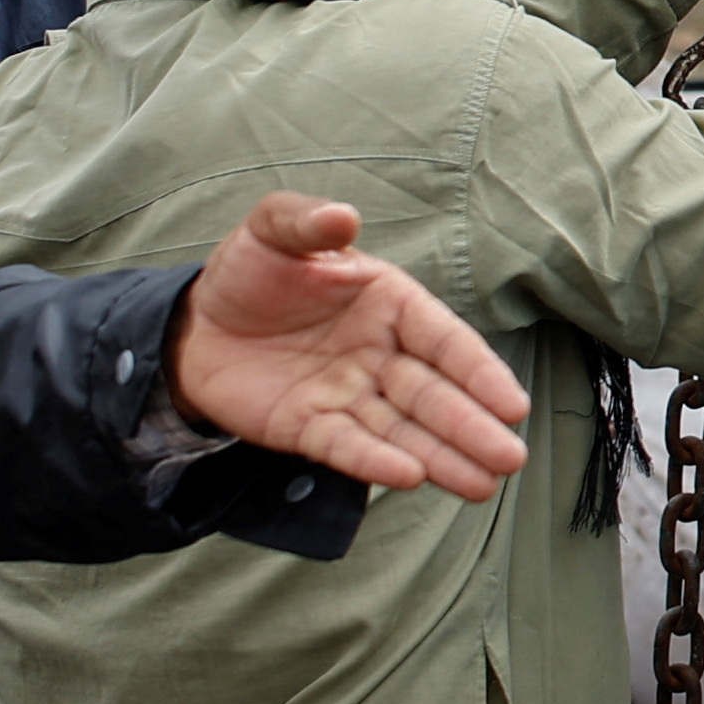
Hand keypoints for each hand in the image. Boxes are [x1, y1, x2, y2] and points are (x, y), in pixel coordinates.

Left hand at [171, 194, 532, 501]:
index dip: (480, 373)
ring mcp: (347, 395)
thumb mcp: (273, 231)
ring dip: (442, 457)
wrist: (191, 324)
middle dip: (473, 428)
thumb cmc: (249, 271)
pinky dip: (375, 462)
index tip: (512, 406)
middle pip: (434, 395)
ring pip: (402, 430)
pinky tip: (409, 477)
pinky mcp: (308, 428)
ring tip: (482, 487)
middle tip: (510, 459)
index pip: (445, 341)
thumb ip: (307, 222)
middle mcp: (379, 354)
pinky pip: (347, 446)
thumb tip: (343, 217)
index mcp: (389, 304)